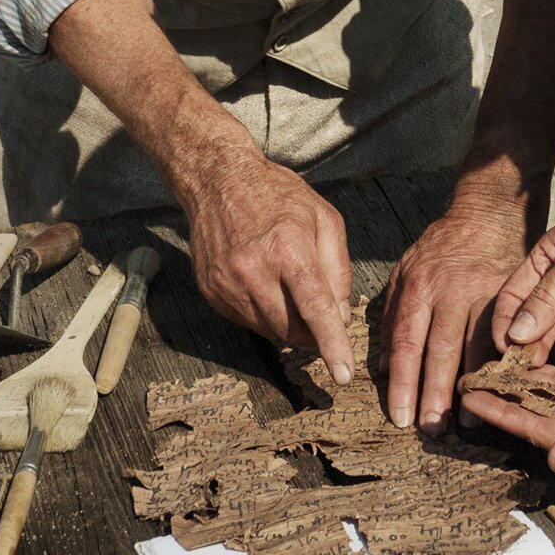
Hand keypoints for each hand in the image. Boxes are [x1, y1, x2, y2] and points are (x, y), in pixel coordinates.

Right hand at [181, 153, 354, 378]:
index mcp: (287, 249)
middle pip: (292, 328)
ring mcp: (227, 283)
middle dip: (313, 332)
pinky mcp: (211, 290)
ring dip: (288, 323)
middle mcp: (253, 270)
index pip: (315, 308)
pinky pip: (246, 320)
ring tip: (289, 289)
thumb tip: (340, 316)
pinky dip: (263, 313)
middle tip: (320, 313)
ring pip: (269, 330)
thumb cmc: (279, 196)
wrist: (218, 180)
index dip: (332, 345)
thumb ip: (338, 268)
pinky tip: (264, 284)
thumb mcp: (324, 218)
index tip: (343, 375)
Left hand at [379, 203, 526, 431]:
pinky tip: (503, 387)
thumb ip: (391, 315)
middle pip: (439, 350)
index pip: (405, 343)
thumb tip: (379, 364)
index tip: (400, 416)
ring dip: (472, 385)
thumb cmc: (441, 248)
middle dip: (434, 393)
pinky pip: (507, 332)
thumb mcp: (405, 270)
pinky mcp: (511, 293)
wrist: (486, 213)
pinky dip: (504, 363)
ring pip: (475, 345)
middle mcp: (447, 291)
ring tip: (468, 421)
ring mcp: (482, 292)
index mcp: (416, 288)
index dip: (402, 383)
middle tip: (431, 429)